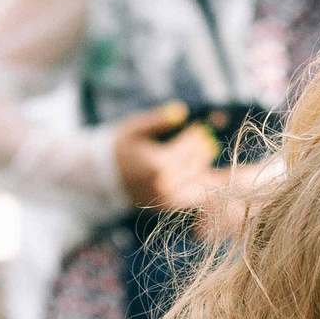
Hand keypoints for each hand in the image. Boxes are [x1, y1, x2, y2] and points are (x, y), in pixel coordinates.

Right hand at [111, 101, 227, 211]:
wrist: (100, 178)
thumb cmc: (118, 148)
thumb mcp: (134, 128)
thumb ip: (158, 120)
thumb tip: (182, 110)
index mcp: (158, 165)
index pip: (189, 147)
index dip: (196, 135)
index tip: (199, 127)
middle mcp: (166, 186)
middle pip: (197, 163)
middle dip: (203, 149)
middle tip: (206, 138)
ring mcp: (169, 200)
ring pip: (200, 181)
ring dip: (205, 166)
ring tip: (208, 153)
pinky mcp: (170, 207)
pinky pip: (196, 196)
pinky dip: (206, 184)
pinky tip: (218, 176)